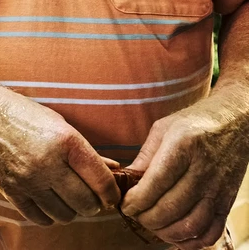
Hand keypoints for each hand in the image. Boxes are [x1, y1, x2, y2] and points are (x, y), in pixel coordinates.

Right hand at [0, 87, 119, 224]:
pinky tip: (47, 198)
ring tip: (64, 194)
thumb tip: (114, 171)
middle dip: (93, 203)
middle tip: (88, 195)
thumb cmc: (25, 115)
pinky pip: (41, 219)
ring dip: (70, 209)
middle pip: (86, 204)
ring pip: (65, 215)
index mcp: (65, 141)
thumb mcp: (59, 125)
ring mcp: (29, 180)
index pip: (102, 180)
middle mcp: (48, 163)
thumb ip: (86, 152)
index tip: (111, 195)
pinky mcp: (12, 192)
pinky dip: (49, 214)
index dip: (112, 192)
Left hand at [121, 89, 248, 249]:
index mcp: (184, 145)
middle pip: (171, 207)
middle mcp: (203, 169)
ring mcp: (218, 189)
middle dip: (147, 218)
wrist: (234, 123)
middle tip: (135, 215)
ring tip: (152, 226)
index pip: (157, 182)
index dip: (137, 200)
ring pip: (190, 225)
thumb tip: (126, 181)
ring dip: (166, 232)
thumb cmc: (194, 122)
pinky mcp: (227, 203)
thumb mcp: (164, 128)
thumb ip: (146, 156)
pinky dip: (192, 242)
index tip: (125, 205)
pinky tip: (176, 236)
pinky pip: (211, 233)